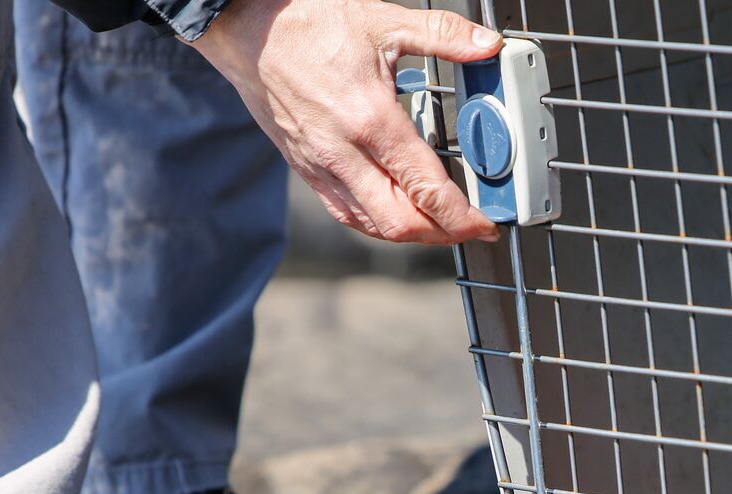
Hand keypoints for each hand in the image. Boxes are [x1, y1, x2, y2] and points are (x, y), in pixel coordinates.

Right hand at [191, 0, 500, 244]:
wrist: (246, 30)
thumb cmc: (307, 24)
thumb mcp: (382, 21)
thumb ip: (442, 35)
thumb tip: (485, 44)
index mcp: (371, 119)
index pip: (426, 189)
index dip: (462, 217)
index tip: (484, 225)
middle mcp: (344, 152)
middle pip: (401, 223)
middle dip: (442, 234)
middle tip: (468, 228)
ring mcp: (321, 165)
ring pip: (373, 225)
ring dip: (411, 233)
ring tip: (439, 224)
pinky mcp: (306, 169)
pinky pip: (346, 212)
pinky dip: (376, 223)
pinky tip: (394, 213)